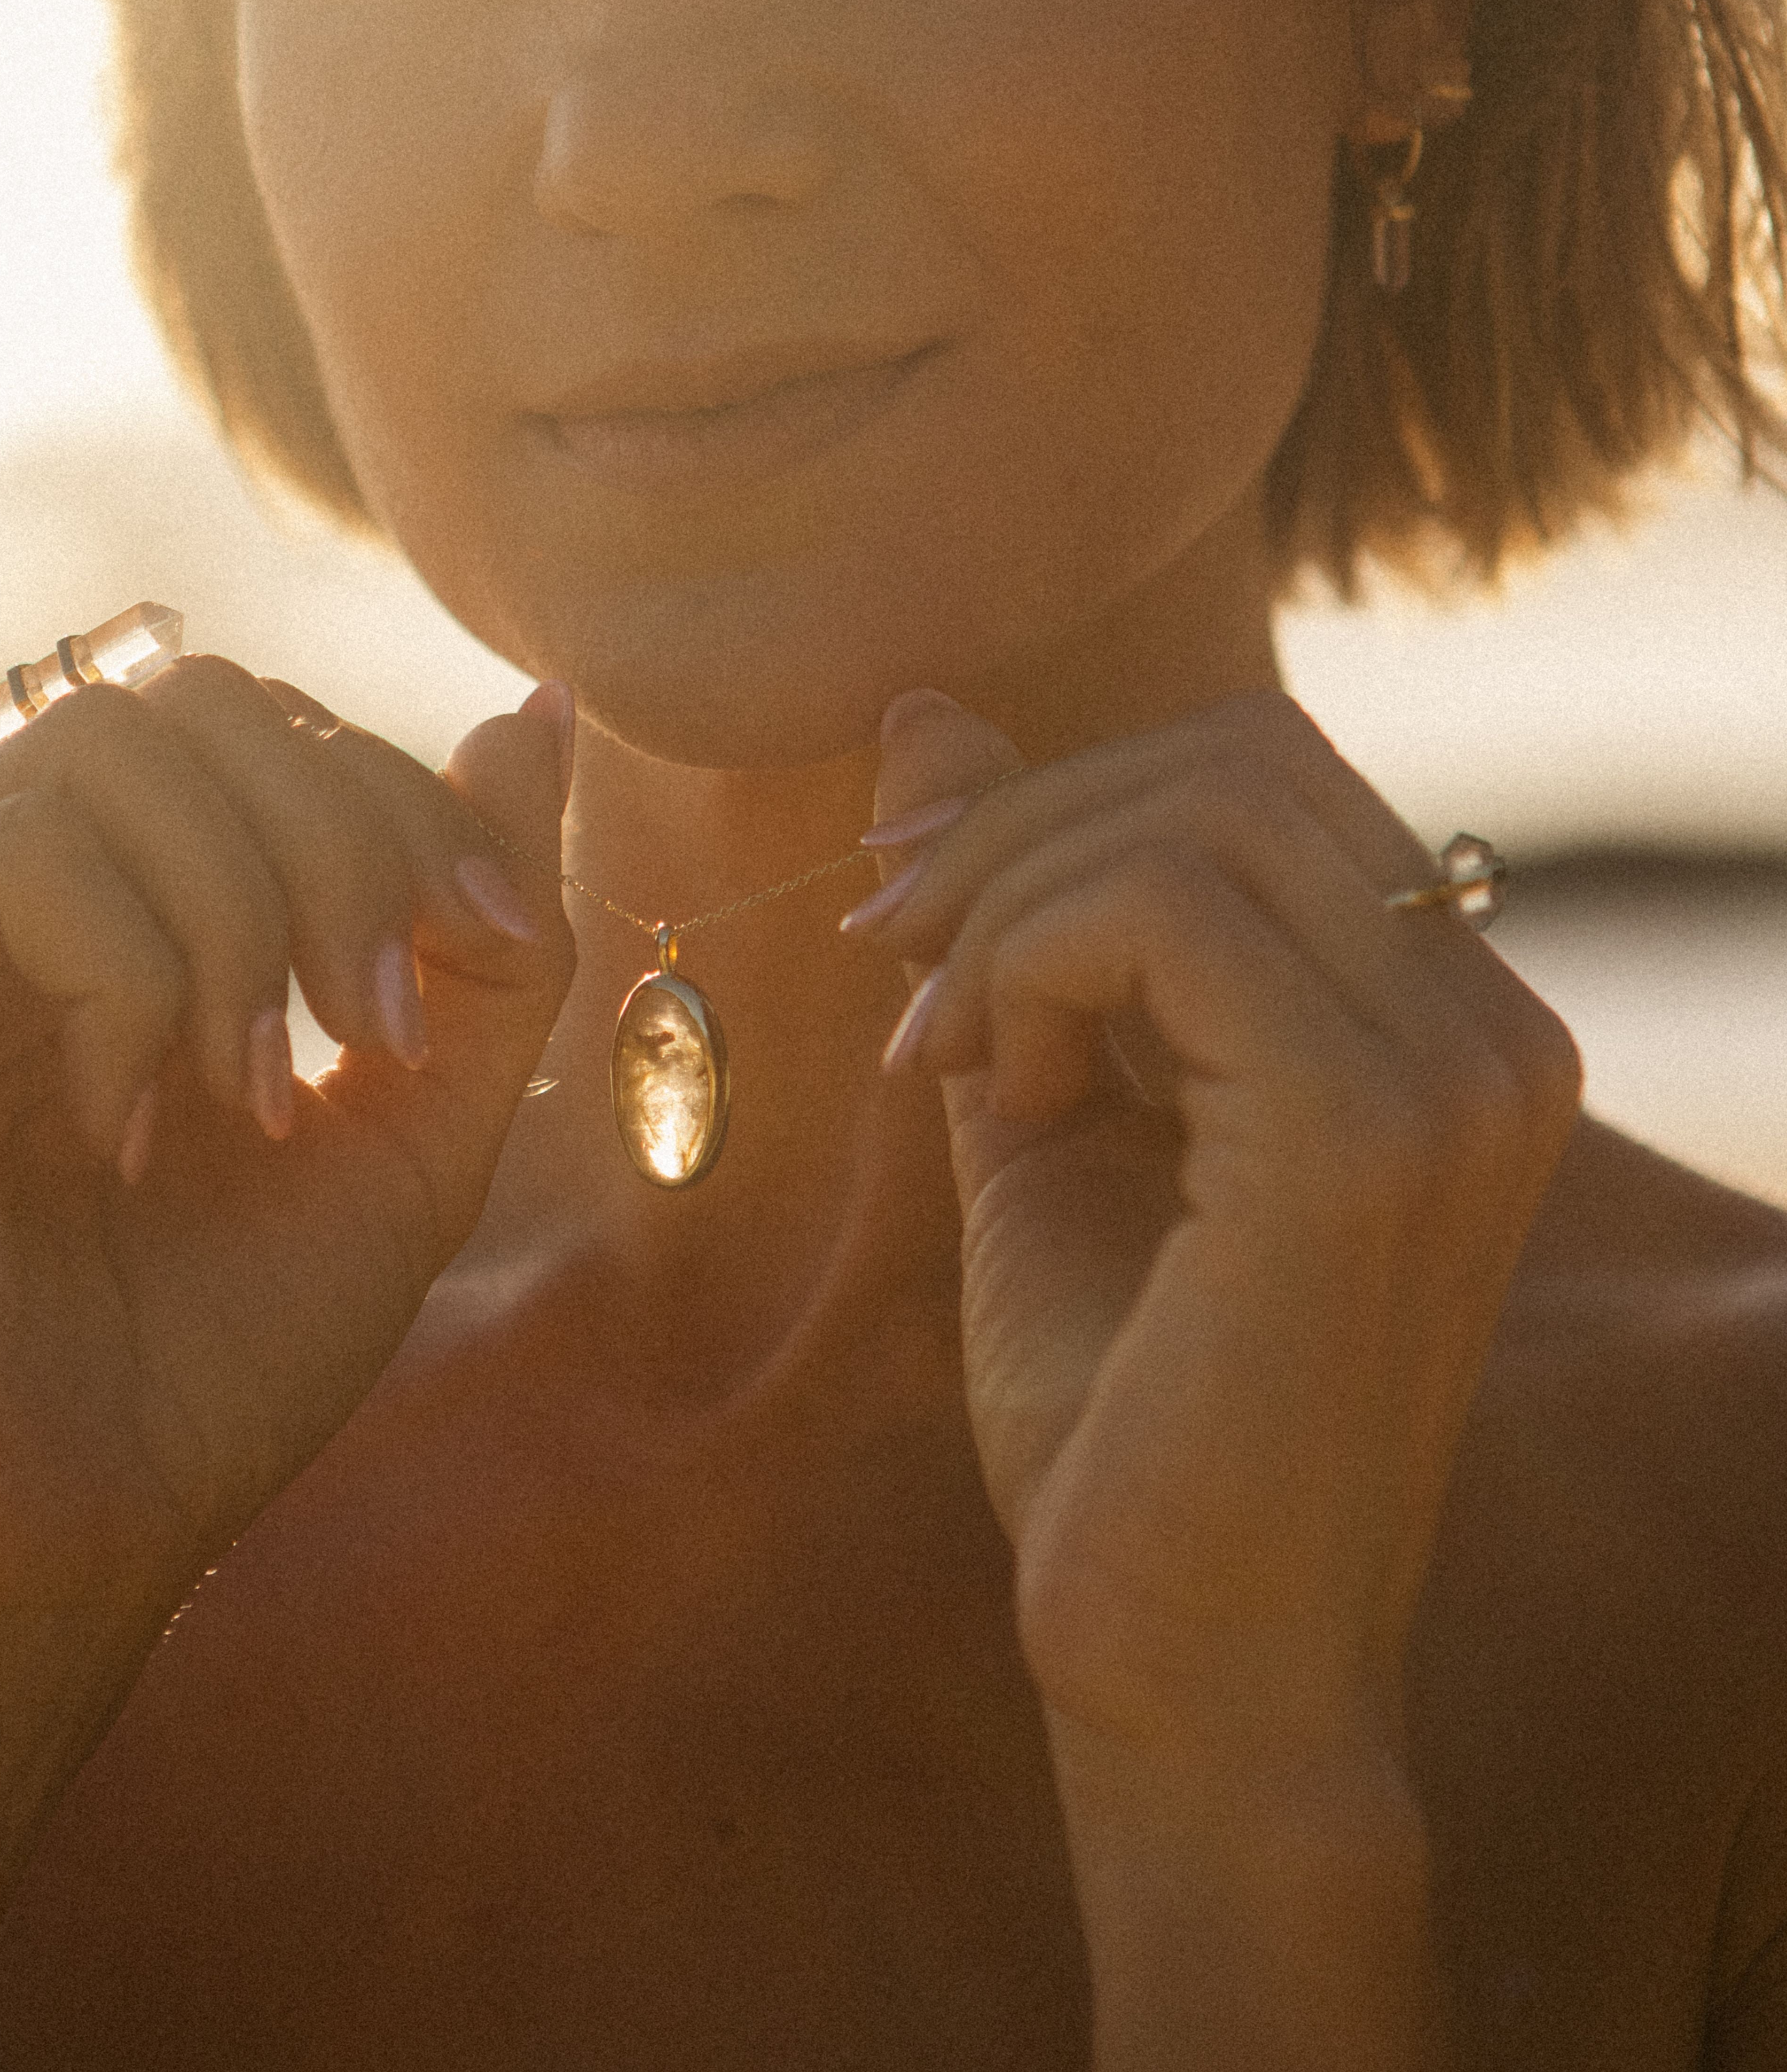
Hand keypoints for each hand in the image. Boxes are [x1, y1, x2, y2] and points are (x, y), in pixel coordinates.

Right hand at [0, 659, 574, 1620]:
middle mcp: (48, 887)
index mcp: (165, 909)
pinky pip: (30, 851)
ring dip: (245, 910)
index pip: (294, 726)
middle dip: (353, 840)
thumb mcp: (423, 1120)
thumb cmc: (233, 1341)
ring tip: (254, 1087)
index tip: (488, 950)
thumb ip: (491, 928)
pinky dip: (134, 981)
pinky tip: (128, 1121)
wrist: (88, 1513)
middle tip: (383, 1024)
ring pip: (121, 733)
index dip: (417, 807)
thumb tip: (545, 712)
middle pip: (217, 694)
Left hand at [857, 687, 1580, 1763]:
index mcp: (1445, 1022)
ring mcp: (1451, 1072)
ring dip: (1006, 901)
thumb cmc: (1120, 1415)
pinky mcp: (1364, 1131)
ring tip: (950, 1051)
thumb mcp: (1039, 1107)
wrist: (1182, 1666)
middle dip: (1018, 833)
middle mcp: (1488, 1025)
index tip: (925, 934)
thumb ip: (1008, 915)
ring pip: (1188, 812)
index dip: (1064, 810)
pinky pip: (1155, 911)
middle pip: (1231, 757)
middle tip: (901, 965)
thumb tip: (924, 722)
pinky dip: (1025, 966)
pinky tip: (995, 1091)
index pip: (1259, 774)